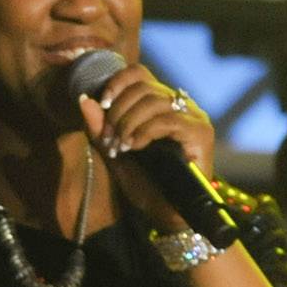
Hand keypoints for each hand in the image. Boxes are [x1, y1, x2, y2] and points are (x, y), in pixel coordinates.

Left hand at [76, 59, 216, 228]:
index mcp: (161, 104)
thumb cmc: (145, 184)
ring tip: (121, 146)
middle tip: (110, 139)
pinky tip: (135, 147)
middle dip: (118, 111)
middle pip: (143, 86)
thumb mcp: (113, 153)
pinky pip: (167, 120)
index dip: (116, 83)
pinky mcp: (201, 132)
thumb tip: (85, 100)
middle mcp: (181, 106)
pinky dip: (144, 132)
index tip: (103, 105)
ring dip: (128, 123)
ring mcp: (194, 117)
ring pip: (154, 100)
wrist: (168, 213)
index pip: (139, 74)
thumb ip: (99, 128)